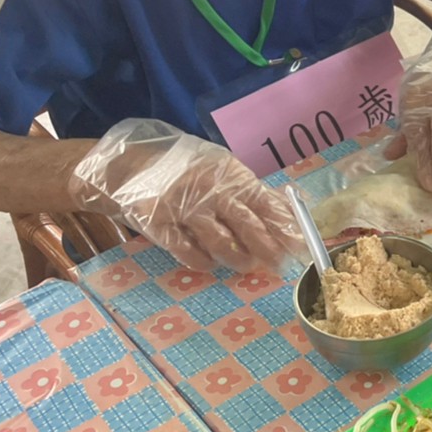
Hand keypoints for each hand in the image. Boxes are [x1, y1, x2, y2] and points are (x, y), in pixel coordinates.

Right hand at [69, 119, 302, 272]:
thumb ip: (254, 191)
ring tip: (246, 266)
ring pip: (220, 242)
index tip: (302, 247)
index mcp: (231, 176)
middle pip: (248, 226)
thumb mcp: (223, 170)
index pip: (267, 205)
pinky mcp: (160, 224)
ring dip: (238, 258)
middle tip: (280, 267)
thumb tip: (293, 206)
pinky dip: (202, 261)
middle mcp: (211, 191)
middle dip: (269, 250)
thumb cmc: (186, 169)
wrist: (129, 165)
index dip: (286, 228)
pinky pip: (186, 250)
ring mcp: (184, 208)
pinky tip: (210, 266)